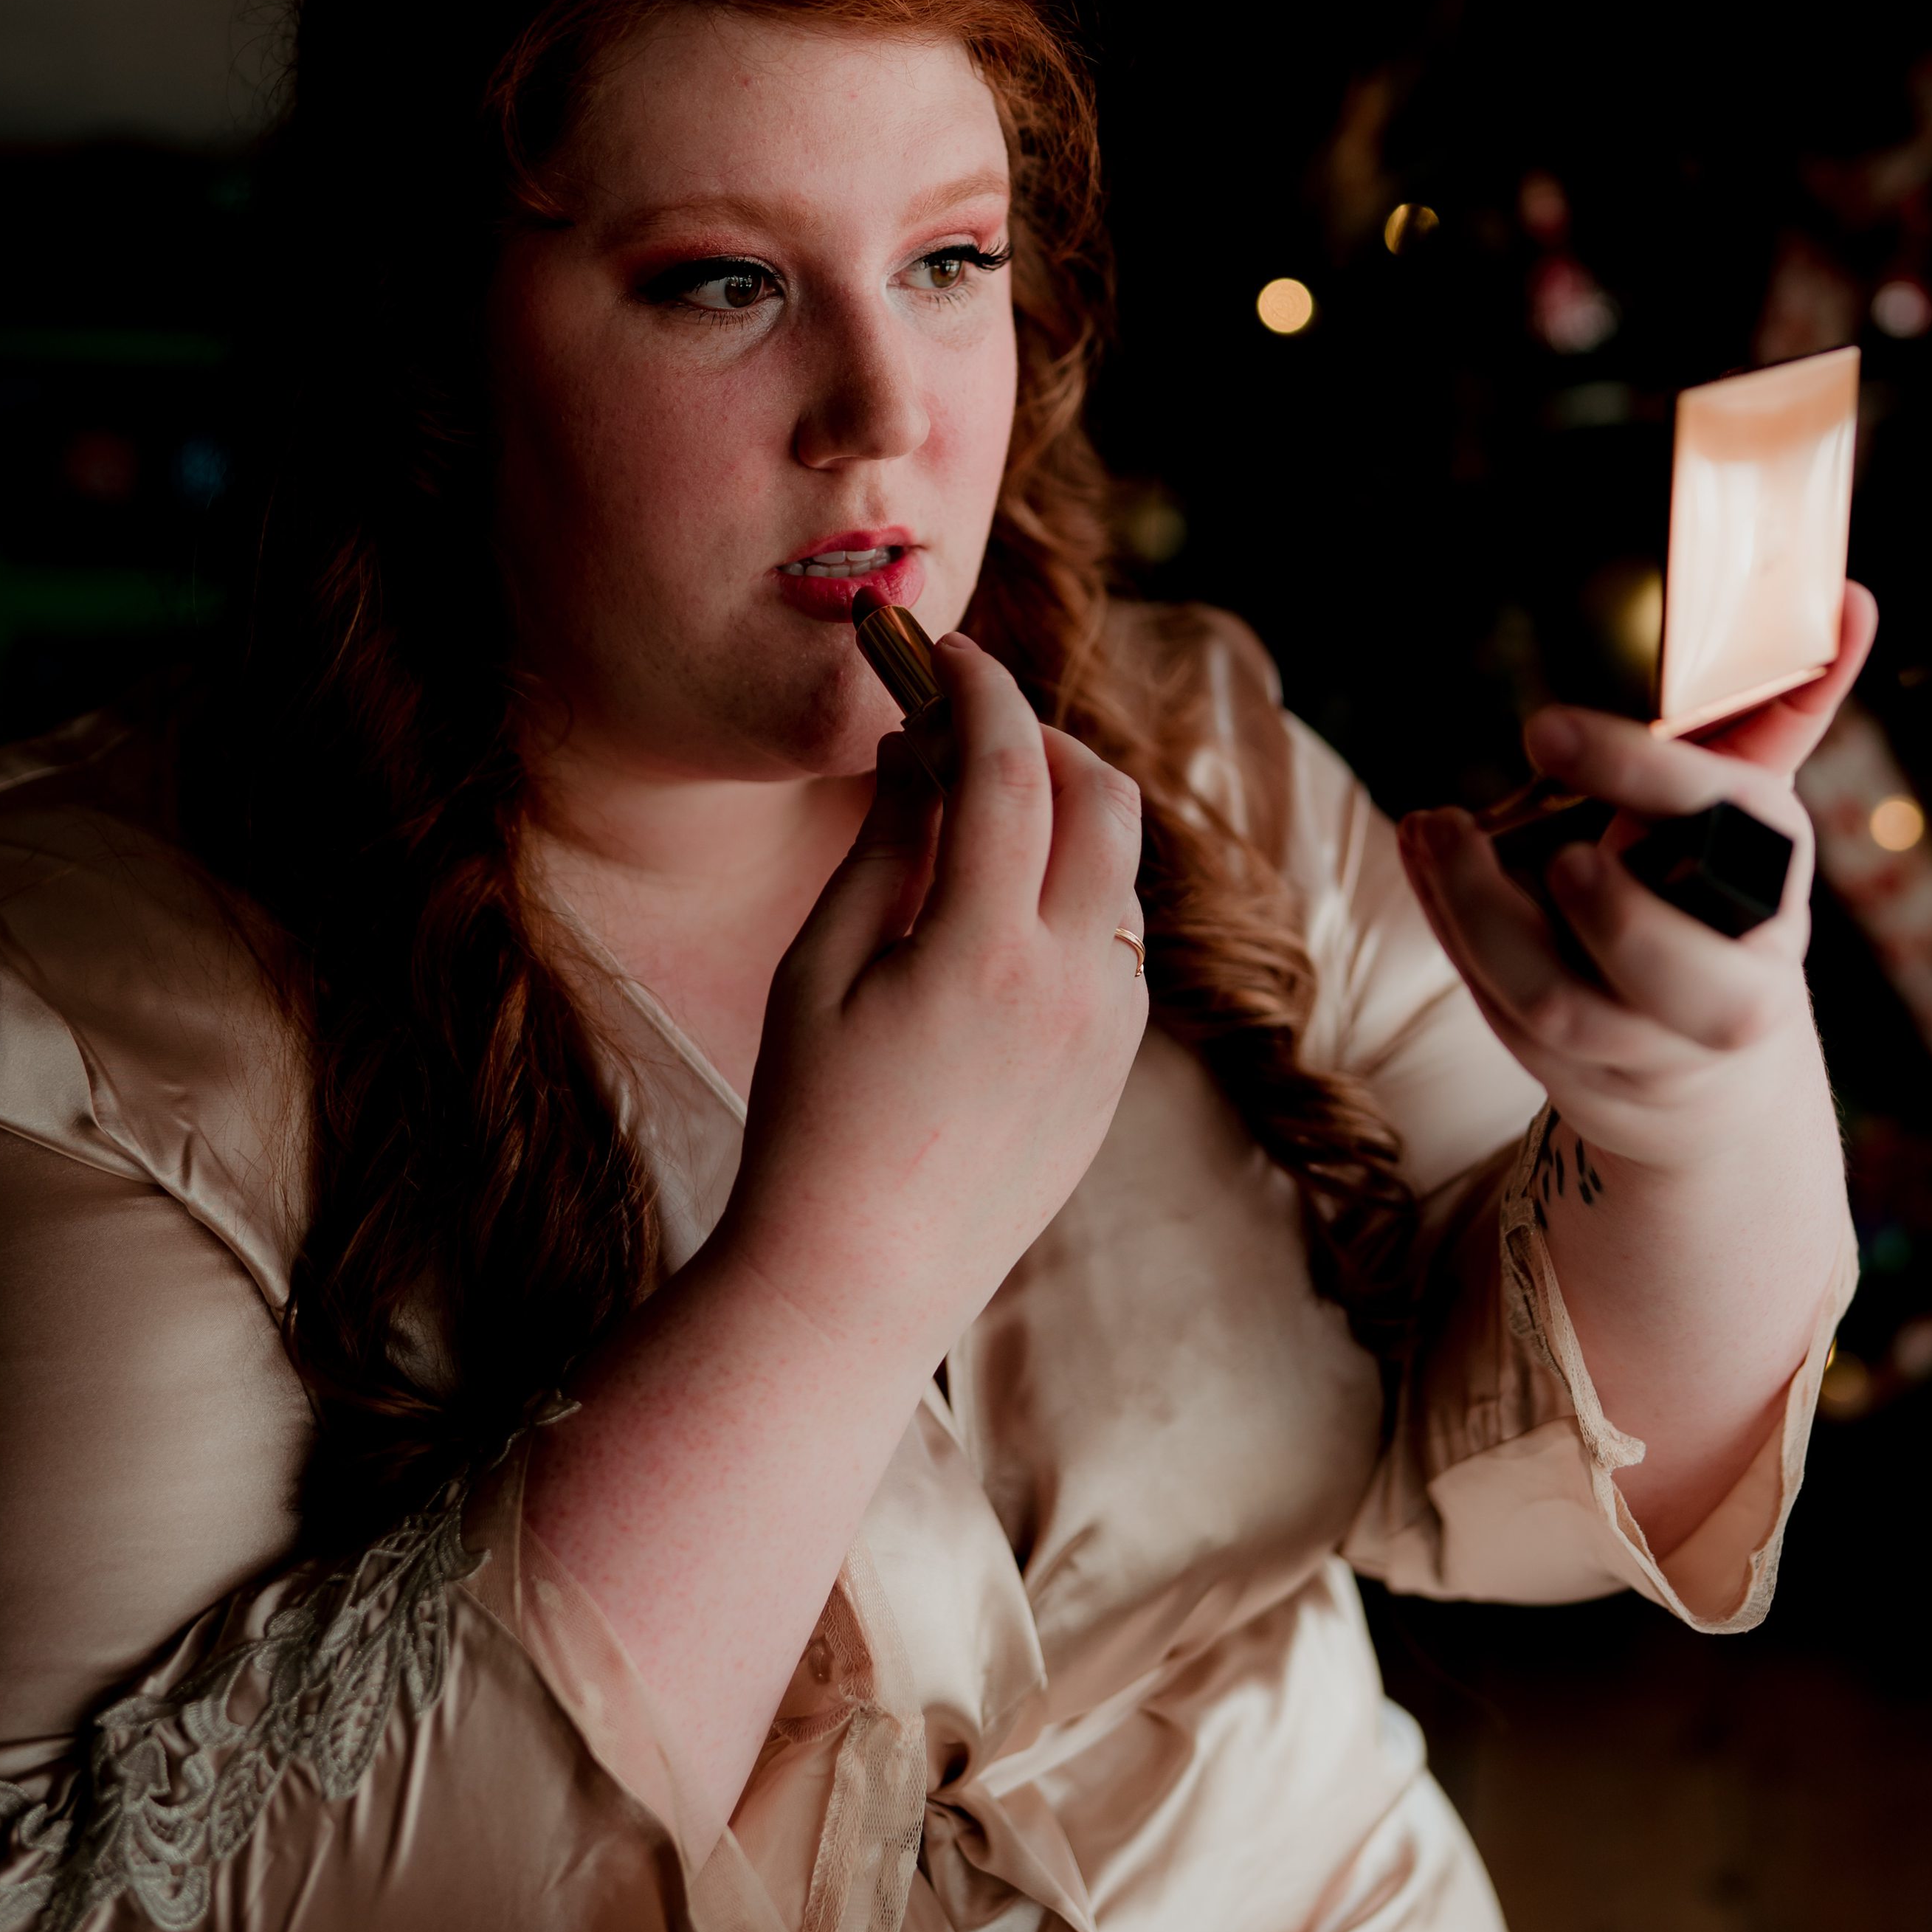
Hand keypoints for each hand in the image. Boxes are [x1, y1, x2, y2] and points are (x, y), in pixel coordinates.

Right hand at [728, 634, 1148, 1354]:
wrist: (862, 1279)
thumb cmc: (810, 1124)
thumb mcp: (819, 972)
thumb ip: (884, 849)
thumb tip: (915, 751)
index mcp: (986, 951)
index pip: (1009, 766)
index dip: (978, 688)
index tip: (944, 652)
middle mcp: (1073, 984)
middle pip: (1103, 796)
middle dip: (1043, 737)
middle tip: (968, 728)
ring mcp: (1109, 1031)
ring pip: (1120, 869)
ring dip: (1064, 814)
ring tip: (976, 819)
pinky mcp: (1116, 1070)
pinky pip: (1119, 942)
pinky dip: (1074, 894)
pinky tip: (998, 915)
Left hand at [1395, 585, 1876, 1174]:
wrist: (1716, 1067)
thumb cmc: (1716, 897)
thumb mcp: (1747, 808)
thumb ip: (1783, 707)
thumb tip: (1851, 601)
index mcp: (1772, 882)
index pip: (1722, 822)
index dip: (1635, 774)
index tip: (1544, 727)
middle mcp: (1734, 984)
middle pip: (1681, 977)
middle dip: (1609, 916)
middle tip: (1537, 844)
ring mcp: (1654, 1046)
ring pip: (1566, 1008)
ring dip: (1480, 919)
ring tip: (1431, 832)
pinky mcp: (1583, 1078)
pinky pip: (1507, 1020)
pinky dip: (1456, 940)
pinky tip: (1426, 866)